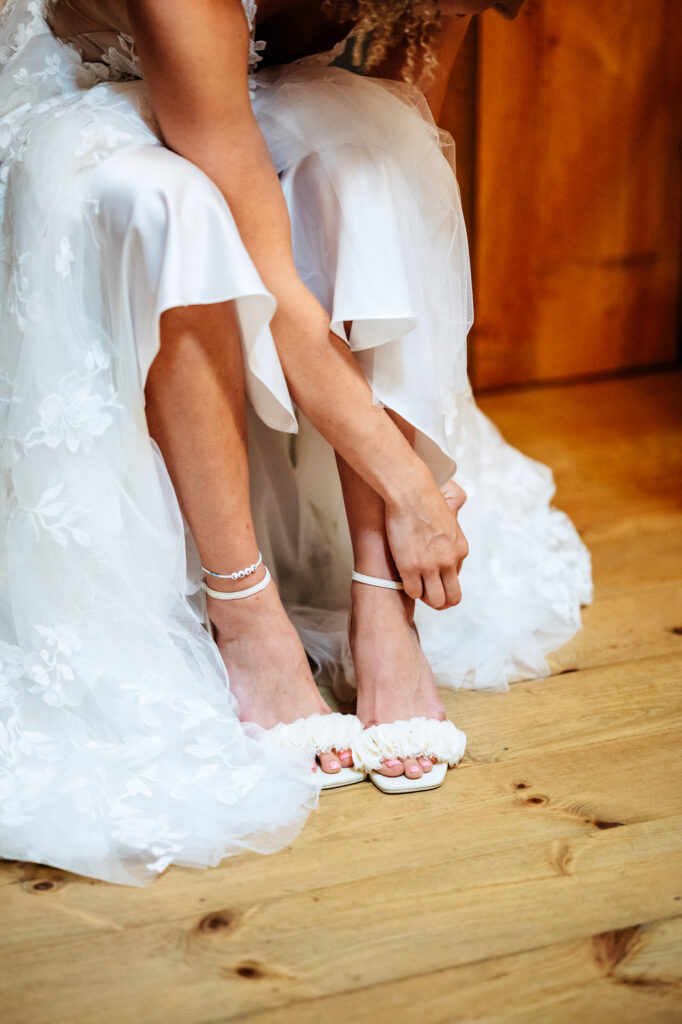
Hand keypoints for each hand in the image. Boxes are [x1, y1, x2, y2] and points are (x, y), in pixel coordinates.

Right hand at [384, 475, 468, 609]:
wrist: (411, 493)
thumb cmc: (425, 497)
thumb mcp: (449, 512)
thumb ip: (452, 524)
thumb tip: (453, 515)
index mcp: (460, 549)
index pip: (456, 578)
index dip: (442, 580)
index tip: (432, 575)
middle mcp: (449, 561)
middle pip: (452, 597)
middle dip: (440, 600)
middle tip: (427, 594)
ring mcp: (430, 566)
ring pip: (435, 600)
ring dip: (424, 598)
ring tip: (415, 588)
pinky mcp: (410, 568)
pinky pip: (413, 593)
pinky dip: (408, 590)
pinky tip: (403, 578)